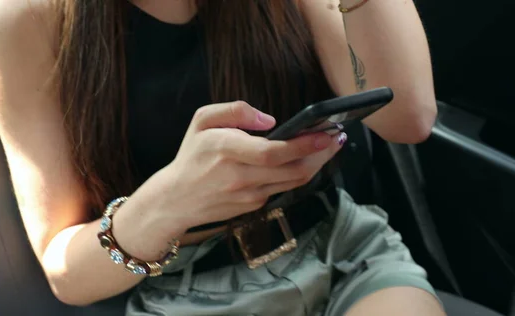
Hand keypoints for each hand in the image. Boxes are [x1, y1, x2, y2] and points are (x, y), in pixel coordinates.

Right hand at [154, 101, 345, 229]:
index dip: (302, 145)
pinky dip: (298, 173)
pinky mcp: (254, 206)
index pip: (272, 152)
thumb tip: (270, 120)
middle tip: (337, 138)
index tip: (325, 133)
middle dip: (321, 155)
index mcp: (226, 151)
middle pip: (292, 170)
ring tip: (329, 147)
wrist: (177, 199)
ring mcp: (250, 195)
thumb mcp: (202, 121)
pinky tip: (306, 160)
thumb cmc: (192, 155)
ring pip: (294, 182)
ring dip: (316, 165)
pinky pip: (283, 187)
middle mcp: (240, 177)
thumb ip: (234, 111)